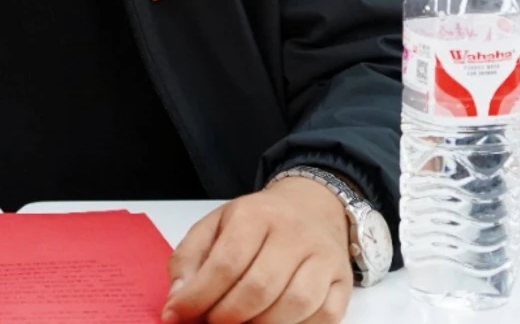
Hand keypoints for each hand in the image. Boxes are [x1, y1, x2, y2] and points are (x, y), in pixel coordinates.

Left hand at [162, 177, 351, 323]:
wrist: (312, 206)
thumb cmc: (258, 222)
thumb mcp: (216, 225)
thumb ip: (190, 258)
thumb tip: (176, 299)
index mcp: (254, 214)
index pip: (225, 263)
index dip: (199, 296)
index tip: (177, 314)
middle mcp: (292, 233)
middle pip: (259, 288)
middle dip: (228, 316)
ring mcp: (322, 257)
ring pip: (294, 306)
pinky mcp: (343, 281)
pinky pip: (324, 317)